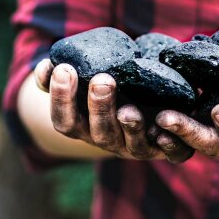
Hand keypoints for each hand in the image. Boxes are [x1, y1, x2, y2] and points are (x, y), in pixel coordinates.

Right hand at [34, 58, 194, 162]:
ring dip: (130, 126)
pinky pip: (172, 153)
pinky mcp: (167, 149)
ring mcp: (138, 147)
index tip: (64, 69)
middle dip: (100, 107)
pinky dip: (170, 143)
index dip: (61, 99)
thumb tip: (46, 66)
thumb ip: (60, 76)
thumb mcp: (84, 85)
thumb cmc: (109, 94)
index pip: (65, 121)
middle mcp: (110, 141)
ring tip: (129, 110)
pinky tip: (166, 128)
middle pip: (100, 132)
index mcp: (85, 128)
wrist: (148, 111)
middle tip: (103, 80)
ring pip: (133, 145)